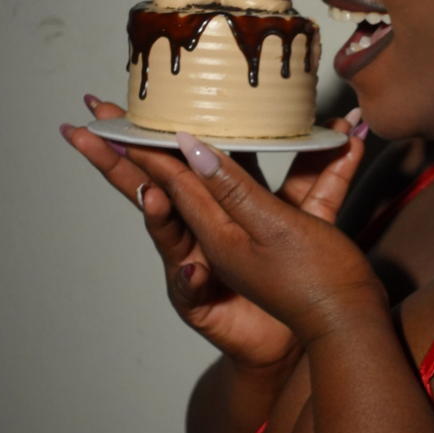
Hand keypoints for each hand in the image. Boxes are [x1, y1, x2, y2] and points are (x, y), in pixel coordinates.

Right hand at [61, 97, 368, 366]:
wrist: (309, 328)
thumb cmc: (301, 269)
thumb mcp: (314, 213)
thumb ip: (325, 172)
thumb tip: (348, 127)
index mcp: (219, 200)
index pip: (177, 159)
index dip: (148, 134)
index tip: (110, 104)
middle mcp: (197, 228)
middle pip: (151, 187)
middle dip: (116, 160)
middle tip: (85, 131)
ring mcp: (191, 263)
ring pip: (165, 233)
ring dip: (155, 213)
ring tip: (149, 192)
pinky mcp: (199, 303)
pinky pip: (190, 291)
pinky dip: (188, 280)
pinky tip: (191, 269)